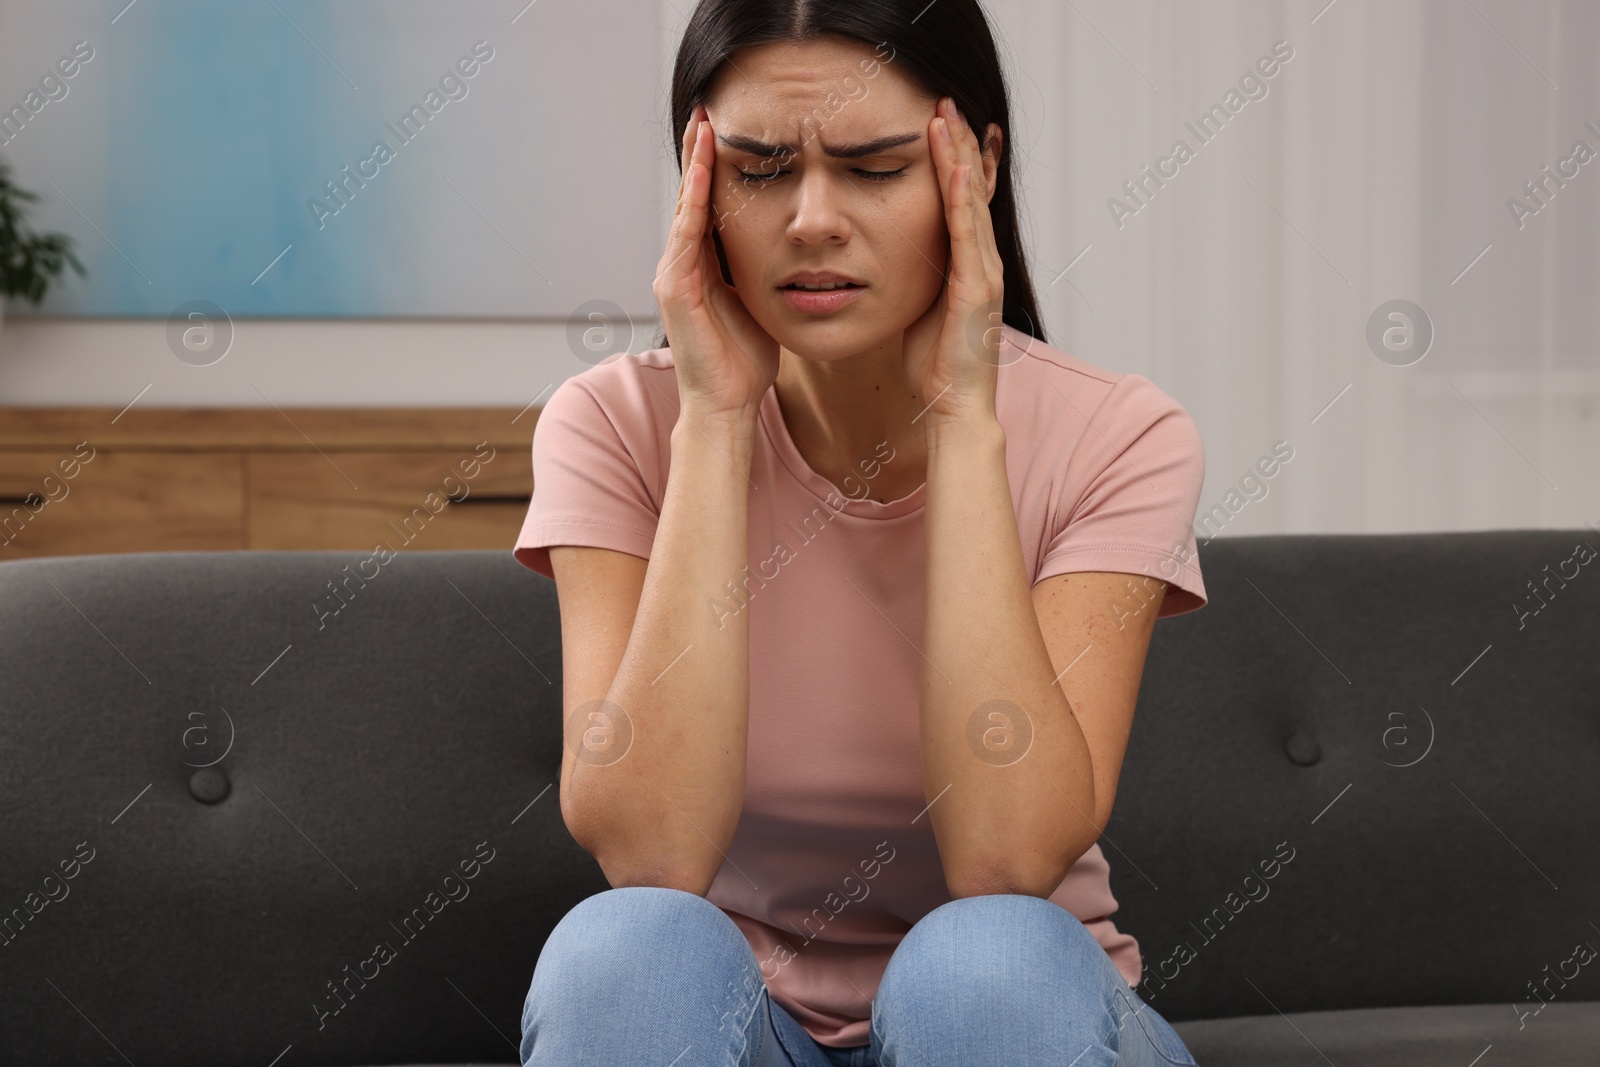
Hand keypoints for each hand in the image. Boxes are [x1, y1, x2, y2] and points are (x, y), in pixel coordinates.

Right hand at [653, 104, 780, 425]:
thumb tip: (794, 247)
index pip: (709, 205)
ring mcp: (674, 275)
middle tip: (708, 109)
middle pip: (691, 197)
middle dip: (700, 153)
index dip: (716, 168)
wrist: (727, 404)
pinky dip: (693, 200)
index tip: (728, 130)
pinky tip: (703, 170)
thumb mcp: (762, 302)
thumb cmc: (746, 361)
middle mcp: (683, 265)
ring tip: (703, 125)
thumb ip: (765, 272)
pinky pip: (686, 234)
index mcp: (705, 266)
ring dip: (694, 165)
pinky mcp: (674, 289)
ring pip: (685, 207)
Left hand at [900, 96, 1004, 423]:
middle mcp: (982, 261)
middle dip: (958, 143)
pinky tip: (955, 168)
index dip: (951, 159)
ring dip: (959, 156)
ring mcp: (984, 273)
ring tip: (947, 115)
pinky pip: (968, 235)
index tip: (936, 120)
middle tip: (944, 99)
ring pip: (971, 202)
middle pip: (970, 188)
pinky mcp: (977, 290)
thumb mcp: (919, 308)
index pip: (960, 199)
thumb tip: (888, 259)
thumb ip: (915, 279)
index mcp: (967, 264)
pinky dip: (962, 199)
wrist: (954, 408)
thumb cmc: (935, 366)